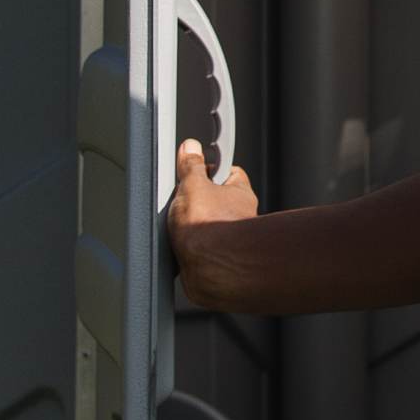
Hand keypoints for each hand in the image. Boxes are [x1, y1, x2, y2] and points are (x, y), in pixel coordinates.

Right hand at [164, 138, 257, 295]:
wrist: (212, 271)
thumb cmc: (210, 228)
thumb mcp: (192, 185)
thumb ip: (191, 165)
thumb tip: (191, 148)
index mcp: (241, 193)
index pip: (229, 171)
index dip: (210, 169)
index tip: (195, 169)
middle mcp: (241, 216)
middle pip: (218, 198)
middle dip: (199, 200)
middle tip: (182, 202)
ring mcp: (231, 239)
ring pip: (211, 224)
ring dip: (196, 226)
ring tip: (178, 227)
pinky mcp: (219, 260)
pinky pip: (204, 247)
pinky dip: (193, 247)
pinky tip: (181, 248)